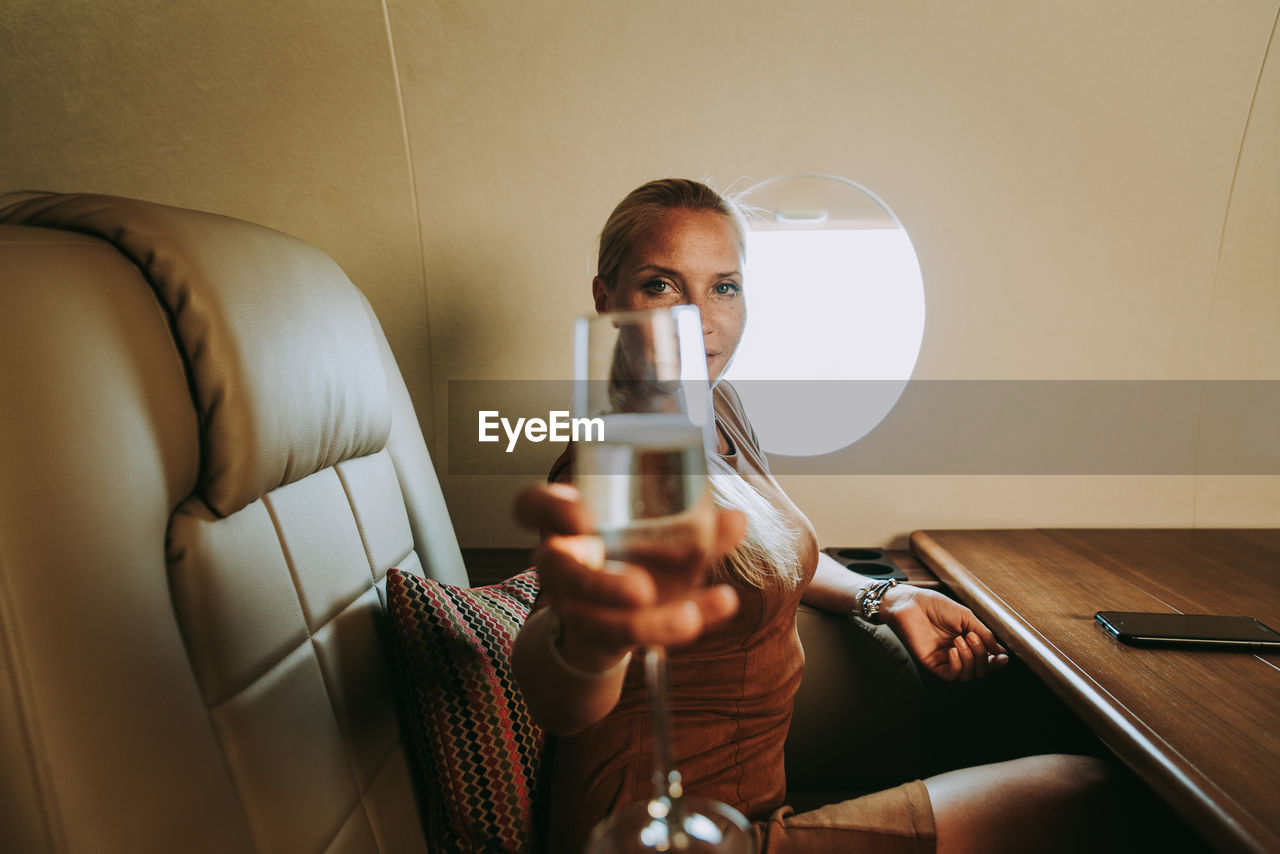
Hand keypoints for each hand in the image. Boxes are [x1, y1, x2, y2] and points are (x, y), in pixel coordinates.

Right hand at [513, 482, 744, 673]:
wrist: (605, 626)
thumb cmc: (629, 563)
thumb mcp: (658, 541)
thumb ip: (695, 529)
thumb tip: (735, 519)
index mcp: (569, 527)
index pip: (533, 506)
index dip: (547, 506)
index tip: (580, 512)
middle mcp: (563, 566)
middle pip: (557, 569)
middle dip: (597, 582)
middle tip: (642, 588)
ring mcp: (575, 606)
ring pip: (598, 618)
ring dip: (649, 622)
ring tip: (691, 618)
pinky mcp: (598, 636)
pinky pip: (630, 637)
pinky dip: (677, 625)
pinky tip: (721, 607)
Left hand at [879, 585, 1008, 681]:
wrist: (912, 603)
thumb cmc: (936, 606)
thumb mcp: (967, 617)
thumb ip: (985, 634)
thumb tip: (1000, 652)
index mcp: (968, 641)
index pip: (987, 660)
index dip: (997, 662)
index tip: (1003, 657)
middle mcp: (959, 653)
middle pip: (980, 670)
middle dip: (982, 655)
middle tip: (972, 637)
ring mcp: (945, 659)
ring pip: (968, 675)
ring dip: (970, 658)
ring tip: (960, 639)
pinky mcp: (932, 664)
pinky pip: (951, 675)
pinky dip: (957, 665)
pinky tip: (953, 650)